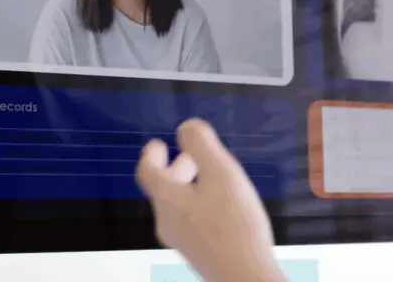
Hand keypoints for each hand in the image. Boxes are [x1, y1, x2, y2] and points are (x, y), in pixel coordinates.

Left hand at [136, 118, 284, 281]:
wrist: (244, 277)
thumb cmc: (234, 228)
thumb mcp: (221, 173)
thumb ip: (203, 145)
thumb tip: (187, 126)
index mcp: (168, 198)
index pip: (148, 172)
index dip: (151, 155)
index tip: (157, 145)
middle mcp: (169, 221)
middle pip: (164, 189)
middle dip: (177, 169)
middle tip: (189, 158)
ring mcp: (183, 240)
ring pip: (178, 206)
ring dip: (190, 187)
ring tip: (211, 179)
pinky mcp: (199, 252)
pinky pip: (192, 222)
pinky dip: (200, 205)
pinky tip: (222, 207)